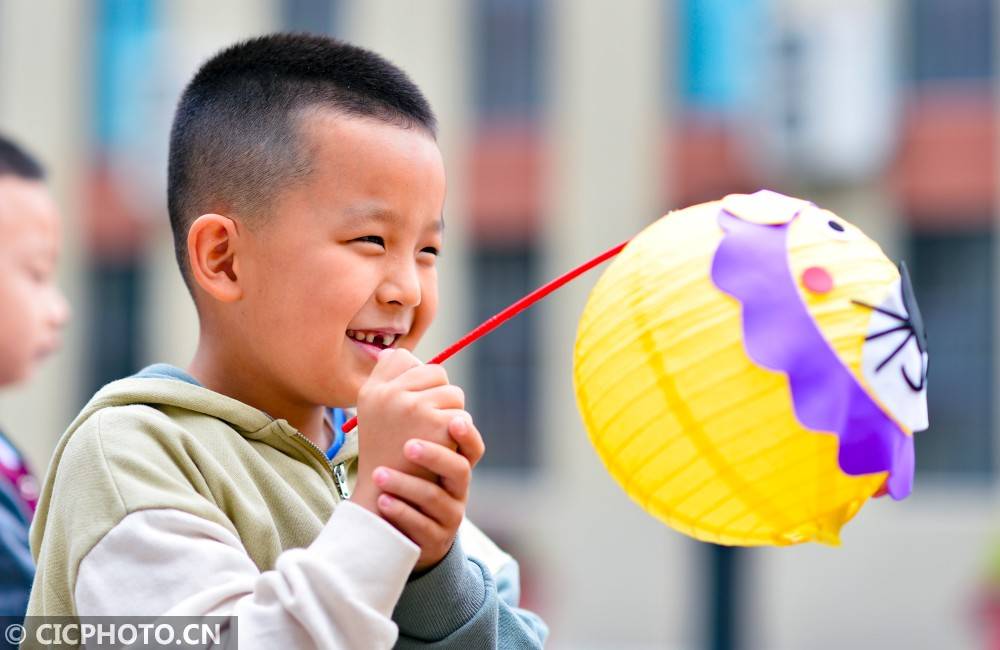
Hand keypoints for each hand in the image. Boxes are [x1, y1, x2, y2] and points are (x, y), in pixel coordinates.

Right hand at [351, 348, 462, 513]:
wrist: (387, 502)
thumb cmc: (384, 456)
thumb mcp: (373, 414)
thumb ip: (386, 380)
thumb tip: (400, 354)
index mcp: (371, 389)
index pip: (407, 360)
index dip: (417, 384)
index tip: (409, 410)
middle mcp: (390, 394)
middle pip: (436, 374)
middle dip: (437, 399)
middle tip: (422, 429)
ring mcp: (414, 407)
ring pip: (454, 395)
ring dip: (450, 417)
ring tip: (431, 442)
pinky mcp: (438, 425)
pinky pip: (463, 418)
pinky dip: (459, 438)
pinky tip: (442, 453)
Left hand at [372, 415, 485, 570]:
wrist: (402, 532)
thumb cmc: (407, 484)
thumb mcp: (416, 458)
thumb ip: (413, 420)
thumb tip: (404, 370)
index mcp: (456, 466)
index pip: (473, 447)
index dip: (467, 434)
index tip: (452, 420)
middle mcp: (458, 490)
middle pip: (459, 470)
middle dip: (435, 456)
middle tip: (408, 446)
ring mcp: (448, 517)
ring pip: (436, 500)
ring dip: (407, 485)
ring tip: (379, 475)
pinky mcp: (433, 540)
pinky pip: (422, 527)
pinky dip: (402, 512)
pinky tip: (383, 500)